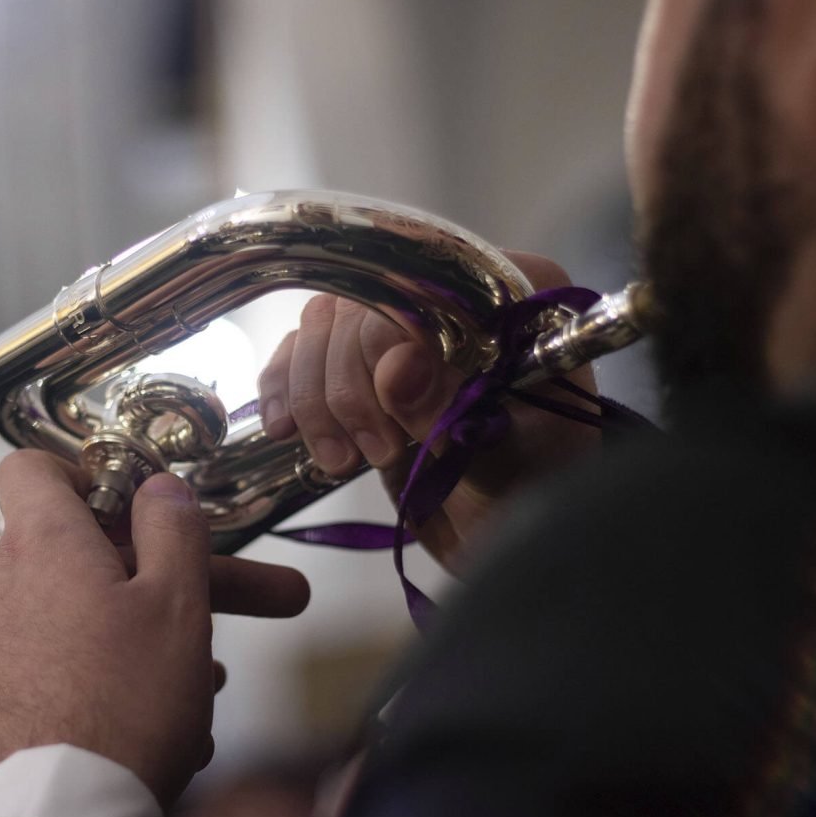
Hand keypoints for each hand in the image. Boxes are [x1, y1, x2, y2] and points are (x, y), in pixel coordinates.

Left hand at [0, 450, 309, 806]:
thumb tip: (161, 487)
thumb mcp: (175, 604)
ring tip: (214, 673)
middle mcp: (7, 583)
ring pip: (90, 611)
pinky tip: (172, 714)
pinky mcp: (1, 692)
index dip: (87, 472)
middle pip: (94, 552)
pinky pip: (68, 659)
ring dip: (155, 630)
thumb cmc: (122, 707)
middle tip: (261, 596)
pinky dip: (118, 670)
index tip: (137, 499)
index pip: (32, 467)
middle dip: (179, 572)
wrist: (58, 813)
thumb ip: (174, 530)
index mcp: (44, 543)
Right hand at [256, 253, 599, 575]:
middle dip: (351, 387)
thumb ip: (456, 408)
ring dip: (316, 399)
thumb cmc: (531, 491)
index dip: (391, 344)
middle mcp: (449, 296)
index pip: (422, 285)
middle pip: (362, 307)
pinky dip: (285, 388)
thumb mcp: (508, 454)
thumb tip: (395, 367)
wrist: (506, 531)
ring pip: (322, 328)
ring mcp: (398, 327)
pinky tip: (284, 430)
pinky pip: (300, 352)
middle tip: (376, 454)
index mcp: (510, 293)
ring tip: (340, 461)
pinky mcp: (359, 364)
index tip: (402, 424)